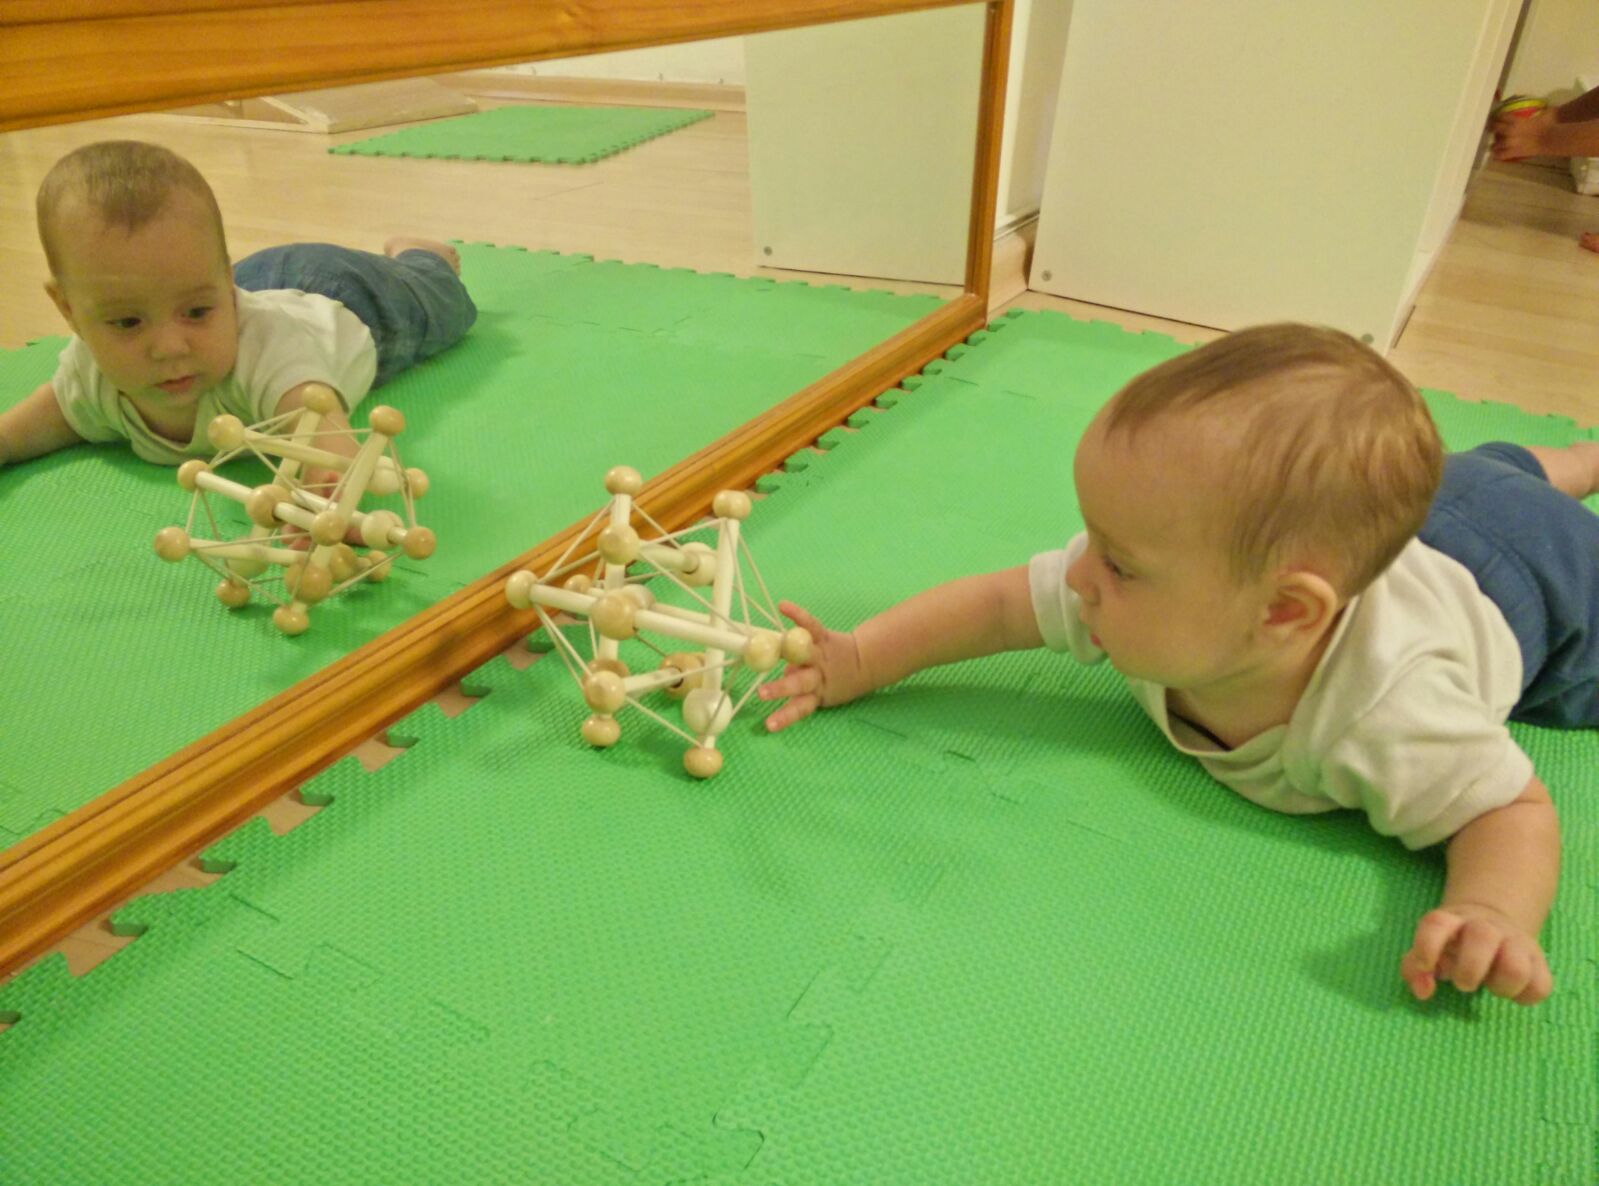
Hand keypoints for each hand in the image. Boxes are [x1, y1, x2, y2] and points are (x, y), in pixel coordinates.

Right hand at [758, 601, 872, 731]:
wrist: (863, 663)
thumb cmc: (832, 680)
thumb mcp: (820, 693)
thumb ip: (798, 690)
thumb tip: (780, 680)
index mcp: (815, 694)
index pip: (797, 708)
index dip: (783, 716)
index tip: (768, 725)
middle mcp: (817, 676)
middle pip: (798, 684)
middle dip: (780, 688)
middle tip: (762, 693)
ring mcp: (820, 656)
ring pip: (802, 655)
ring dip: (785, 650)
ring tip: (767, 646)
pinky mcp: (823, 637)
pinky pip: (810, 624)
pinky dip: (797, 615)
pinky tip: (782, 606)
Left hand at [1400, 903, 1551, 1004]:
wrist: (1496, 924)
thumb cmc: (1454, 945)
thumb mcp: (1429, 950)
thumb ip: (1415, 969)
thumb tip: (1423, 991)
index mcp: (1453, 920)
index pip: (1436, 923)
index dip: (1427, 946)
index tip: (1426, 967)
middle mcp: (1486, 927)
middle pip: (1482, 937)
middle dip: (1469, 969)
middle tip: (1463, 983)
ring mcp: (1516, 942)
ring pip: (1516, 967)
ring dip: (1500, 986)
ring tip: (1491, 984)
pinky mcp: (1539, 962)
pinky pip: (1540, 986)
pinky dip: (1524, 996)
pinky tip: (1511, 991)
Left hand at [1491, 106, 1557, 160]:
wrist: (1551, 139)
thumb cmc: (1550, 124)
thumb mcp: (1546, 113)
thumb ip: (1542, 110)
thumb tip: (1546, 108)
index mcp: (1517, 120)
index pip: (1502, 116)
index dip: (1499, 116)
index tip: (1498, 116)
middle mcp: (1510, 131)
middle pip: (1495, 128)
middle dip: (1493, 127)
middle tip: (1493, 128)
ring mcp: (1511, 143)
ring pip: (1496, 143)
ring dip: (1495, 143)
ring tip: (1494, 144)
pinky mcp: (1513, 152)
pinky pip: (1501, 155)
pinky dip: (1498, 155)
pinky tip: (1497, 155)